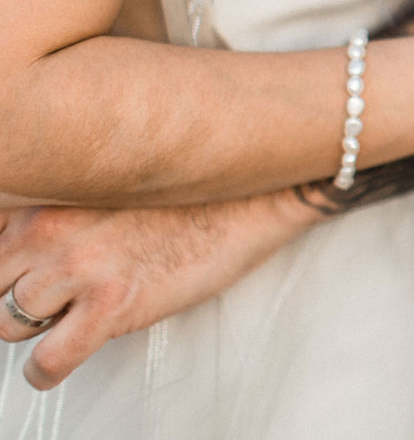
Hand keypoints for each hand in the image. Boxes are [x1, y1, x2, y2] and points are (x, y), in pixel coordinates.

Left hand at [0, 192, 316, 389]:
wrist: (253, 198)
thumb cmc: (195, 190)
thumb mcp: (111, 180)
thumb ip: (62, 203)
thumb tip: (32, 242)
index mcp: (51, 192)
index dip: (8, 260)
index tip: (22, 270)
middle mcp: (53, 228)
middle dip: (15, 293)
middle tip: (48, 295)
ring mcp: (80, 267)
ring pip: (8, 322)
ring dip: (31, 328)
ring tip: (57, 324)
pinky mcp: (112, 306)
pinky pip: (47, 360)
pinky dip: (45, 370)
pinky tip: (55, 361)